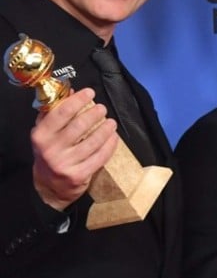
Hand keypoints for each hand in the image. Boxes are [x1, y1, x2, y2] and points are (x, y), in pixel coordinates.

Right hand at [31, 88, 118, 210]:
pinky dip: (110, 145)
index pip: (61, 113)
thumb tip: (71, 91)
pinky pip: (100, 157)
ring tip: (111, 122)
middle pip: (79, 126)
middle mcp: (51, 149)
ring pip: (92, 141)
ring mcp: (65, 163)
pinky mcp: (79, 175)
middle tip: (103, 108)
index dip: (78, 100)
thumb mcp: (45, 133)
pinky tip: (114, 137)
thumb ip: (54, 113)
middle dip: (95, 114)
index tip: (90, 92)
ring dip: (105, 129)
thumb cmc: (50, 152)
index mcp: (41, 135)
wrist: (50, 185)